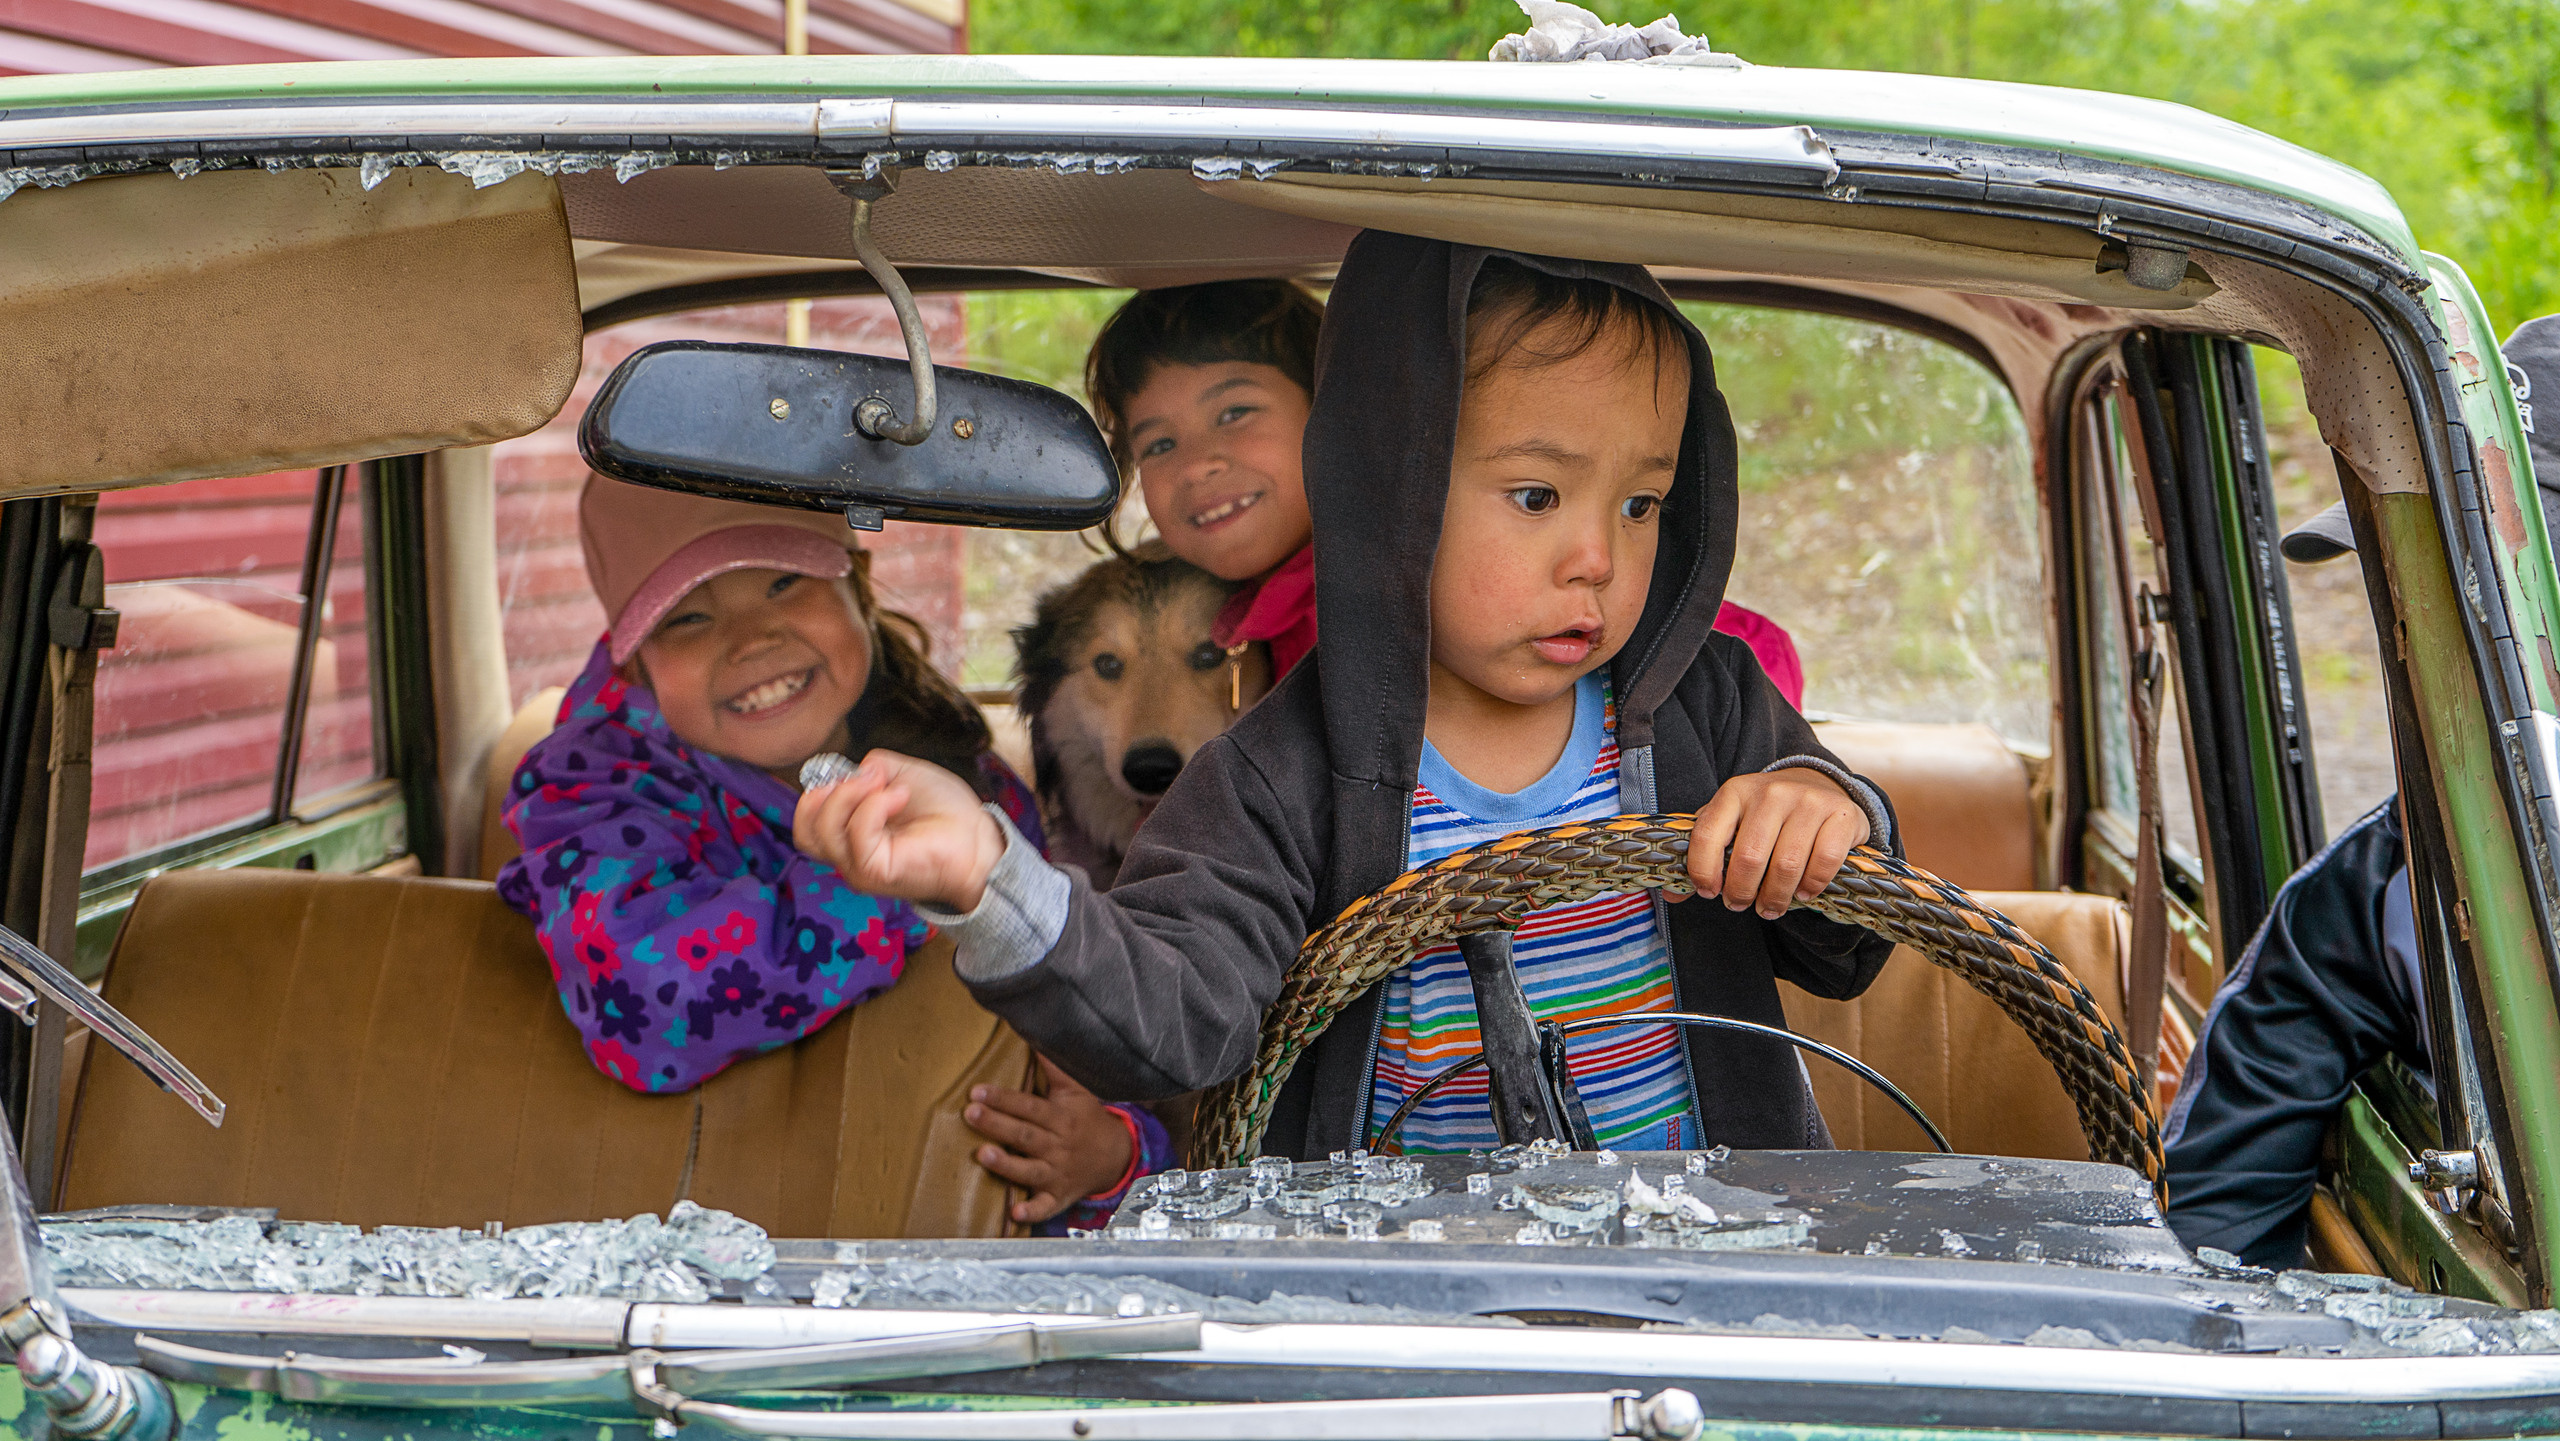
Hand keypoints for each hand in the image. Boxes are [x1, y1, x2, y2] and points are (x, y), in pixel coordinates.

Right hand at [794, 750, 1003, 910]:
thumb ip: (874, 767)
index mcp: (850, 835)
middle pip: (805, 832)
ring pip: (821, 833)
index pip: (808, 823)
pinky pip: (856, 835)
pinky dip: (873, 806)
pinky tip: (899, 796)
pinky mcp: (875, 872)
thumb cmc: (944, 812)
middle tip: (867, 778)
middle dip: (827, 794)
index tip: (853, 773)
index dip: (818, 792)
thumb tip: (856, 771)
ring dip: (849, 795)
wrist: (977, 838)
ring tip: (886, 784)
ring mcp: (859, 867)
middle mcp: (850, 855)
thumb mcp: (903, 774)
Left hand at [967, 1057, 1135, 1224]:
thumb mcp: (1076, 1091)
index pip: (1029, 1106)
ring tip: (983, 1154)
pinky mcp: (1058, 1197)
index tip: (978, 1091)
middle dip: (997, 1124)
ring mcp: (1058, 1173)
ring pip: (1030, 1169)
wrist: (1116, 1157)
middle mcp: (1058, 1146)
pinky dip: (1032, 1213)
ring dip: (1007, 1165)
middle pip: (1025, 1135)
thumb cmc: (1087, 1119)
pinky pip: (1046, 1207)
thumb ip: (1053, 1068)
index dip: (1004, 1098)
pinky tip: (1014, 1214)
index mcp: (1060, 1117)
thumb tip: (1032, 1036)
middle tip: (971, 1113)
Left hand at [1688, 769, 1869, 919]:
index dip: (1702, 871)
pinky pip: (1824, 862)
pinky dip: (1812, 886)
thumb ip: (1702, 855)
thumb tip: (1670, 897)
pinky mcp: (1840, 815)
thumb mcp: (1730, 824)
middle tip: (1741, 905)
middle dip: (1741, 892)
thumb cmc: (1764, 815)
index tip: (1708, 892)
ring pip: (1787, 865)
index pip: (1707, 835)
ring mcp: (1808, 801)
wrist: (1817, 785)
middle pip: (1749, 857)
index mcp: (1735, 791)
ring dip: (1776, 897)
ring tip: (1771, 907)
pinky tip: (1803, 893)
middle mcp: (1770, 792)